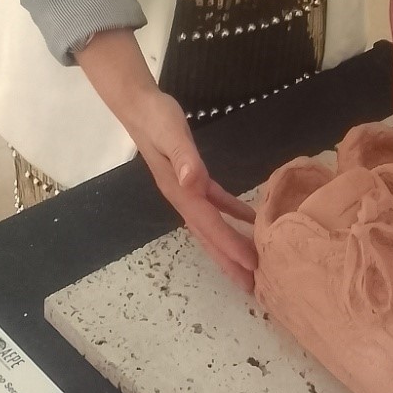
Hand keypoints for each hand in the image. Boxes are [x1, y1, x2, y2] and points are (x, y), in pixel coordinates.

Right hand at [119, 84, 258, 291]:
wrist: (139, 106)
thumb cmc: (157, 118)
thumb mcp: (172, 135)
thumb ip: (184, 160)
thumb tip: (195, 184)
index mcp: (181, 191)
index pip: (210, 225)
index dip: (230, 246)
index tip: (251, 267)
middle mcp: (183, 197)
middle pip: (210, 237)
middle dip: (229, 262)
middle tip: (252, 287)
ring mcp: (186, 190)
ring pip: (212, 226)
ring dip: (230, 245)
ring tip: (250, 265)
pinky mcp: (192, 177)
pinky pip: (216, 202)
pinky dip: (232, 212)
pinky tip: (249, 218)